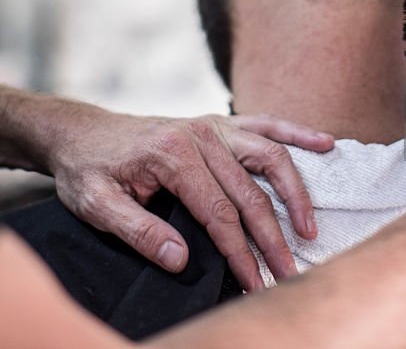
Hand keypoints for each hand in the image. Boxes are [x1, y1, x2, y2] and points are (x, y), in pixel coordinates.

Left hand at [46, 111, 333, 291]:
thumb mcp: (97, 206)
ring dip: (294, 191)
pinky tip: (324, 145)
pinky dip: (297, 133)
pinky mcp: (218, 123)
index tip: (255, 282)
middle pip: (249, 191)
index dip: (240, 252)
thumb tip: (181, 261)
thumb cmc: (88, 170)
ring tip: (309, 227)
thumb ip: (139, 232)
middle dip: (273, 236)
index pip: (218, 213)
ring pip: (269, 156)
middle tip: (289, 270)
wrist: (80, 132)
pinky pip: (265, 124)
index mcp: (172, 155)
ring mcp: (212, 125)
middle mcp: (199, 135)